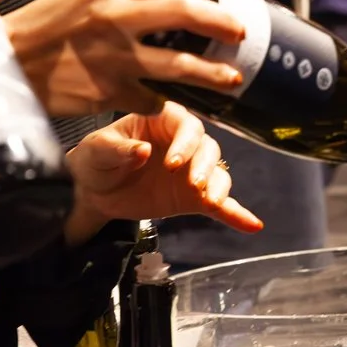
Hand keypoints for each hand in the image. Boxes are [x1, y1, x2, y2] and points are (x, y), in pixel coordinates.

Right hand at [5, 0, 247, 116]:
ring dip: (216, 73)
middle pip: (189, 9)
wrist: (3, 63)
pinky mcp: (110, 91)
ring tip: (232, 79)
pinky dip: (167, 101)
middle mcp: (115, 15)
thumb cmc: (43, 29)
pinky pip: (155, 98)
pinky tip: (174, 103)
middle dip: (224, 22)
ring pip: (183, 65)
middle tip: (239, 31)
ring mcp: (115, 55)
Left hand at [62, 104, 262, 244]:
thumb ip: (119, 149)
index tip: (173, 163)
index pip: (185, 124)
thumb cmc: (95, 160)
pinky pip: (221, 205)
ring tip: (211, 202)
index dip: (185, 142)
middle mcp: (183, 143)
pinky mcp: (193, 198)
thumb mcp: (97, 150)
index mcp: (161, 120)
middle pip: (208, 148)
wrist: (93, 192)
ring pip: (218, 173)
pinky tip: (253, 225)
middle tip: (194, 185)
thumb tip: (143, 151)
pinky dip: (236, 214)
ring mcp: (192, 171)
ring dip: (219, 187)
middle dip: (205, 166)